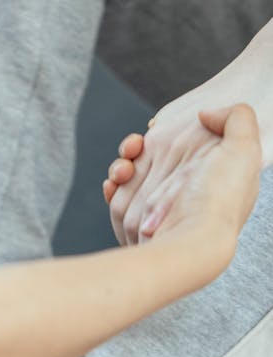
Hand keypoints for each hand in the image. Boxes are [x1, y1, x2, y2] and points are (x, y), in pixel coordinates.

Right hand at [117, 106, 260, 251]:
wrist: (189, 243)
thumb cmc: (218, 202)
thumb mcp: (245, 149)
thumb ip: (235, 117)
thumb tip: (206, 113)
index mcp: (210, 175)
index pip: (183, 147)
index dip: (167, 134)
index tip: (155, 130)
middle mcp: (184, 192)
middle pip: (152, 160)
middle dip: (135, 149)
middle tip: (133, 148)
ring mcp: (159, 209)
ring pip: (131, 177)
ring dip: (120, 166)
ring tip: (122, 169)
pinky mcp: (137, 222)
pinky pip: (118, 199)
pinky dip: (111, 188)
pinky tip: (113, 184)